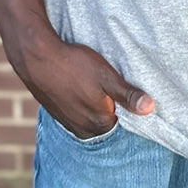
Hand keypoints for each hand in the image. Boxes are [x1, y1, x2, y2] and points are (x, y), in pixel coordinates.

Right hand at [15, 33, 154, 139]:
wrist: (37, 57)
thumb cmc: (74, 65)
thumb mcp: (106, 76)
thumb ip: (128, 95)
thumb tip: (150, 108)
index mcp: (99, 124)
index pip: (125, 122)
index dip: (129, 105)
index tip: (129, 89)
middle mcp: (84, 129)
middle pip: (109, 120)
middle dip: (114, 104)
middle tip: (113, 82)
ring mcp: (69, 122)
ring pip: (93, 115)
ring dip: (97, 102)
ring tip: (96, 82)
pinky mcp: (59, 113)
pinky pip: (79, 111)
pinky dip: (84, 100)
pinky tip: (82, 84)